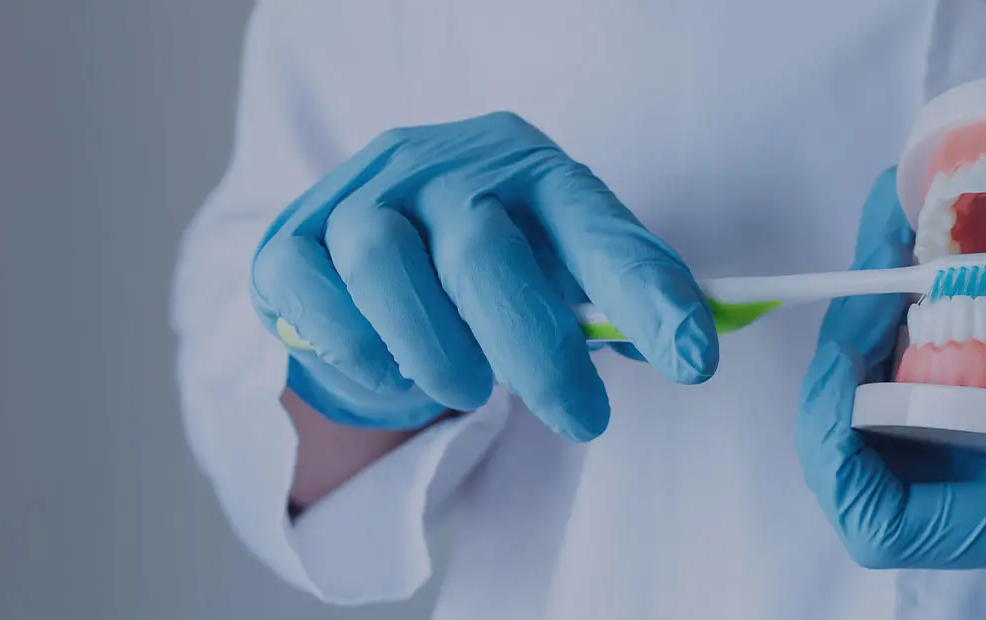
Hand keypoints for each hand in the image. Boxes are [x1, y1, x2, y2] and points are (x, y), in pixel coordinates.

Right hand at [251, 111, 715, 440]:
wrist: (373, 244)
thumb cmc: (493, 265)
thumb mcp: (561, 267)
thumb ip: (617, 301)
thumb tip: (690, 348)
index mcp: (529, 170)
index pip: (597, 226)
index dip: (647, 293)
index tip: (694, 360)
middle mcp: (441, 166)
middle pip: (485, 250)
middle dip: (537, 350)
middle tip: (582, 418)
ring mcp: (359, 196)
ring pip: (386, 265)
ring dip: (438, 350)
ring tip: (469, 391)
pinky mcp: (290, 242)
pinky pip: (313, 295)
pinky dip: (360, 349)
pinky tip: (395, 371)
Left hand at [797, 168, 985, 617]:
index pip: (886, 523)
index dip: (836, 444)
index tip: (847, 359)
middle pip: (867, 448)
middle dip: (854, 343)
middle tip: (891, 237)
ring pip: (900, 415)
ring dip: (892, 327)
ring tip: (917, 229)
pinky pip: (952, 396)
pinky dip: (943, 331)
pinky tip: (973, 265)